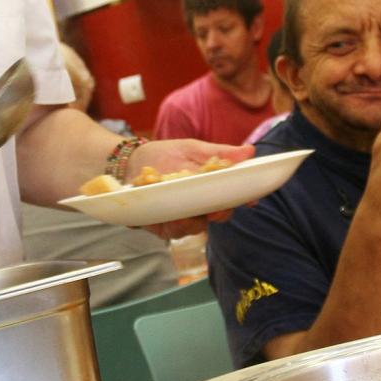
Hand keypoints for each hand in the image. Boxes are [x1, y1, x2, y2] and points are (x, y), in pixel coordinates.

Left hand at [129, 138, 256, 237]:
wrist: (130, 162)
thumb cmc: (166, 155)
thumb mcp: (194, 149)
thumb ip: (220, 153)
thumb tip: (249, 151)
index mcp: (210, 191)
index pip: (230, 200)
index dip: (242, 201)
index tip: (249, 200)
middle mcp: (197, 208)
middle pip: (215, 218)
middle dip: (218, 215)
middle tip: (217, 210)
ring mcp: (179, 218)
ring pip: (193, 228)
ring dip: (192, 222)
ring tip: (188, 213)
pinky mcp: (159, 226)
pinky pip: (169, 231)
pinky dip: (171, 225)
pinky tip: (170, 216)